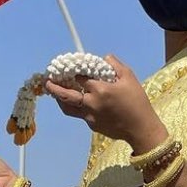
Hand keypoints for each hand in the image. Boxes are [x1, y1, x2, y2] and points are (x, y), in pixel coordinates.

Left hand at [46, 56, 165, 149]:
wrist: (140, 128)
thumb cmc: (137, 102)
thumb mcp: (129, 78)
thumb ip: (114, 65)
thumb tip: (103, 58)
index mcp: (100, 89)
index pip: (79, 77)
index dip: (72, 71)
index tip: (68, 67)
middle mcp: (91, 103)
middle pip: (66, 94)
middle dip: (54, 87)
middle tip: (47, 81)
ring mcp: (89, 116)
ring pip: (67, 108)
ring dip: (59, 100)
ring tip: (54, 93)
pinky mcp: (91, 125)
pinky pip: (80, 114)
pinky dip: (76, 107)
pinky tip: (78, 102)